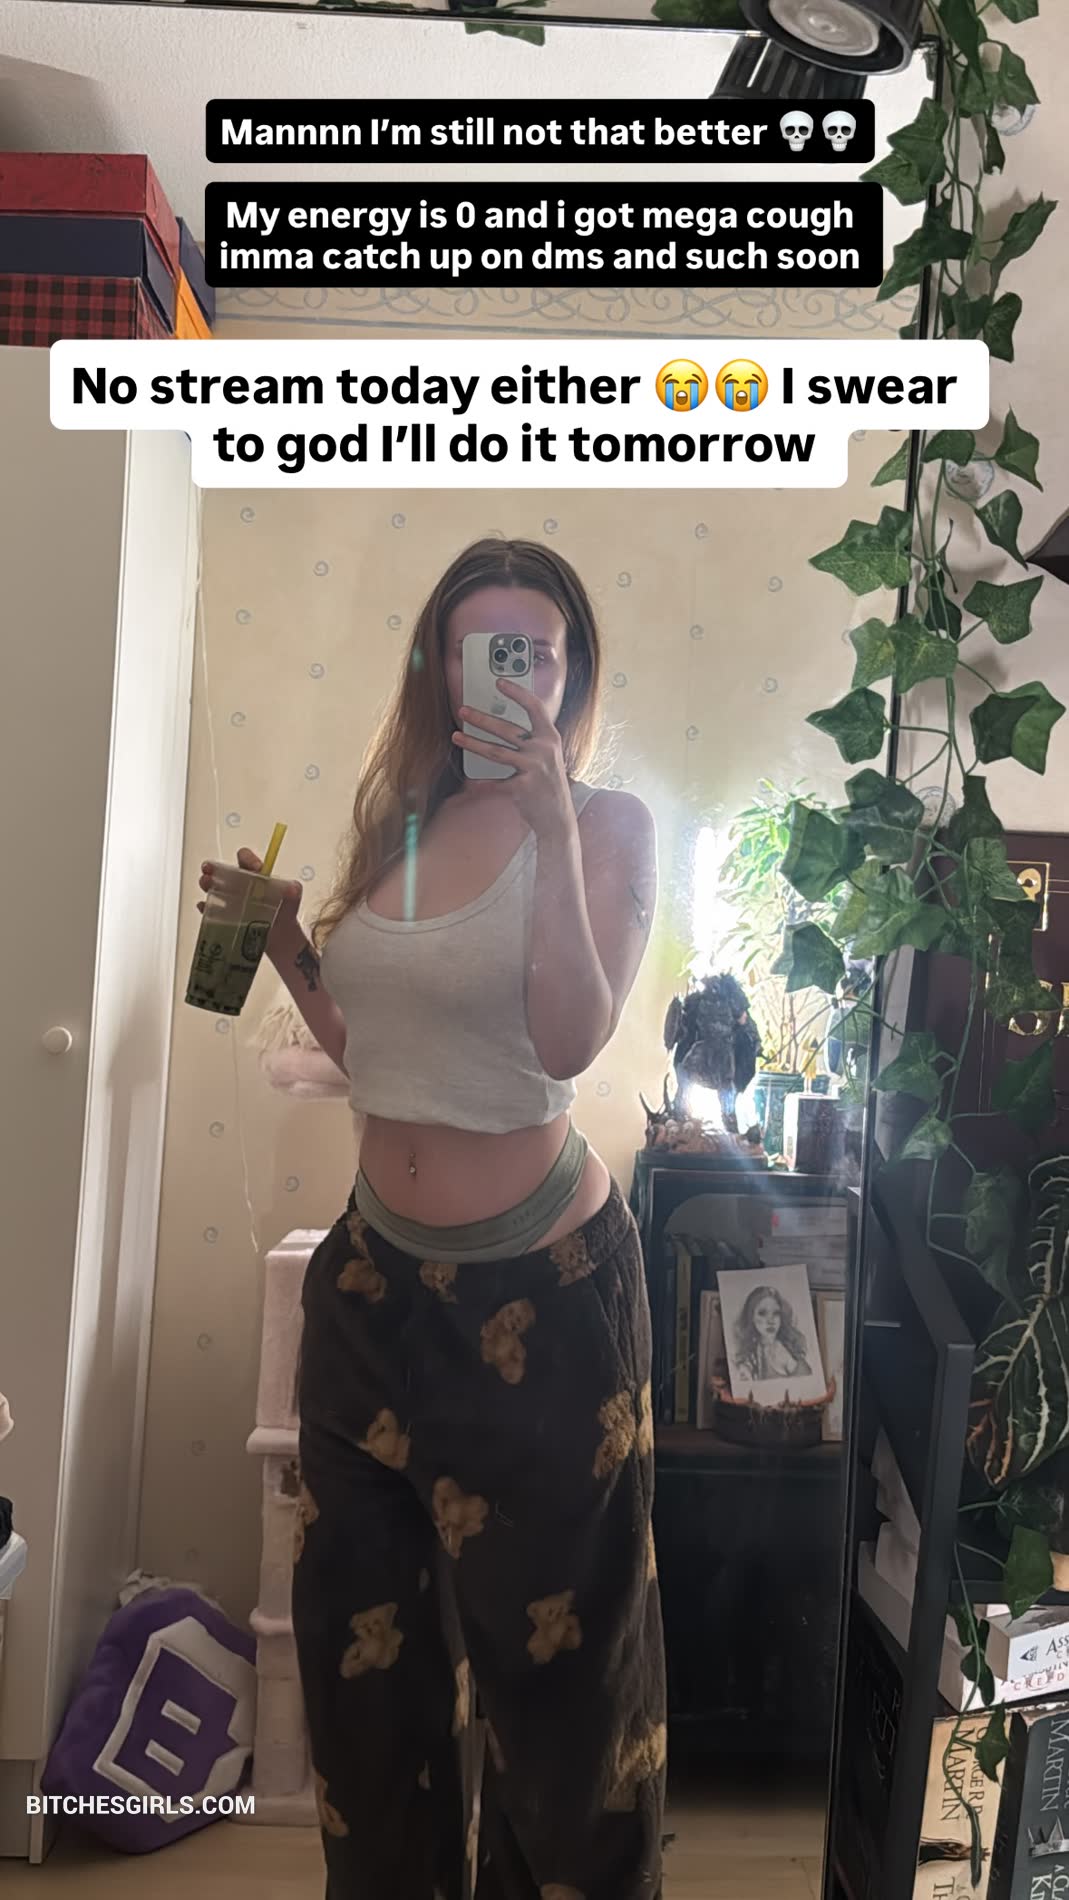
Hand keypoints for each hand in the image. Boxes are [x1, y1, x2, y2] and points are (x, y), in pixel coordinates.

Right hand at [198, 848, 302, 941]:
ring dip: (207, 883)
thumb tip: (292, 888)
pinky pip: (211, 910)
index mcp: (255, 876)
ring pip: (214, 887)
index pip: (246, 860)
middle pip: (224, 871)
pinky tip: (204, 906)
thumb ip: (294, 892)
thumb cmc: (283, 912)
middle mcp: (240, 886)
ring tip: (206, 883)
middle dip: (215, 867)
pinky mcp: (224, 917)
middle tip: (210, 869)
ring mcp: (230, 901)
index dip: (247, 859)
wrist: (281, 938)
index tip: (253, 868)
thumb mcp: (292, 900)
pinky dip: (206, 908)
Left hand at [453, 682, 575, 839]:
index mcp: (550, 737)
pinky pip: (495, 782)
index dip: (517, 692)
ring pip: (496, 751)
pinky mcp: (522, 787)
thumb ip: (531, 740)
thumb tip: (499, 723)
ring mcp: (534, 768)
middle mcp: (543, 750)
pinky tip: (470, 780)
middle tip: (463, 711)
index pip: (535, 707)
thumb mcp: (547, 756)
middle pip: (506, 729)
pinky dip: (482, 782)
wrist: (558, 817)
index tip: (501, 683)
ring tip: (456, 736)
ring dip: (472, 743)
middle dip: (481, 719)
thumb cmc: (548, 783)